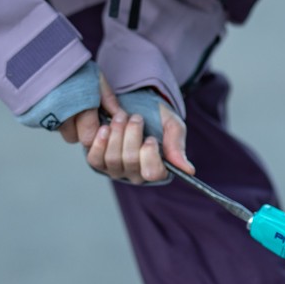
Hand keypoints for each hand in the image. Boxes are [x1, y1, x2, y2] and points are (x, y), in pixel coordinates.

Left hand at [65, 75, 192, 184]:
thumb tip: (189, 170)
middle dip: (131, 134)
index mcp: (158, 170)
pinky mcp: (99, 163)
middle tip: (135, 117)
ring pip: (112, 158)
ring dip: (116, 133)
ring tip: (121, 117)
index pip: (153, 174)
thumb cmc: (158, 119)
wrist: (137, 108)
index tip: (151, 138)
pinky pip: (95, 159)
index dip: (150, 154)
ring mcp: (116, 170)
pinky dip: (99, 142)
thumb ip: (177, 146)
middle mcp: (136, 175)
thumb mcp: (172, 127)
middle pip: (130, 161)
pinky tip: (106, 128)